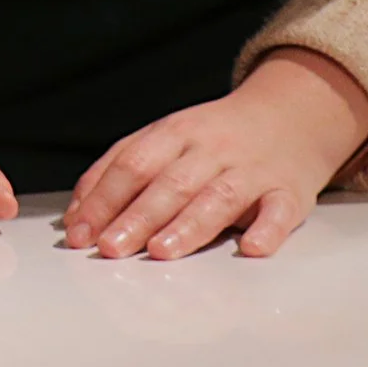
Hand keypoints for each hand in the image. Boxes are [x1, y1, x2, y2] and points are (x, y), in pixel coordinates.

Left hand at [61, 48, 367, 260]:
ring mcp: (251, 170)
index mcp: (174, 133)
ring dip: (188, 225)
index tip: (80, 233)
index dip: (103, 199)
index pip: (132, 164)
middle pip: (170, 183)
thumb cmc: (213, 139)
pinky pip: (279, 211)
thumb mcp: (163, 139)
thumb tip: (76, 215)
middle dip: (137, 217)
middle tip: (110, 248)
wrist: (291, 115)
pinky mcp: (288, 192)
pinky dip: (267, 230)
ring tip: (161, 251)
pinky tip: (252, 248)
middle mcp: (211, 149)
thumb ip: (117, 170)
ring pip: (218, 197)